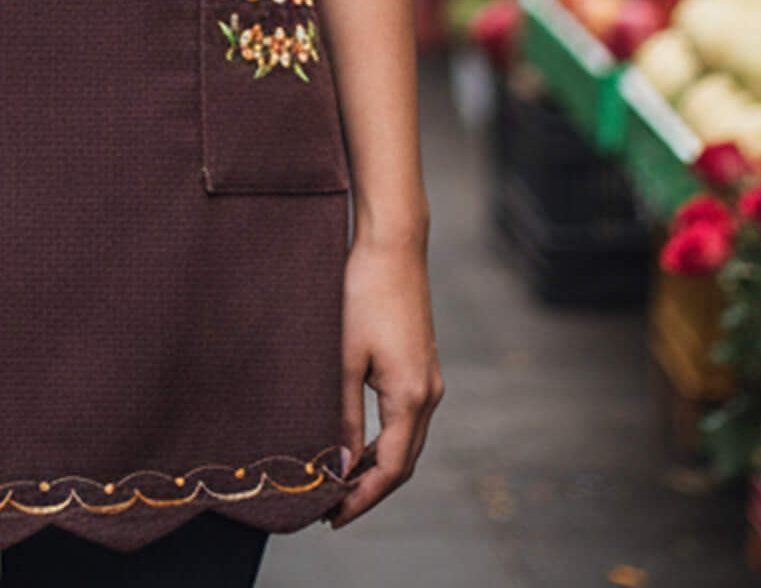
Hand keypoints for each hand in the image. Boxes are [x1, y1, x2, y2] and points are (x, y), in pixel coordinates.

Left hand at [330, 235, 441, 528]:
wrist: (392, 244)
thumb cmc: (362, 293)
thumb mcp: (343, 357)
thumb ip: (341, 416)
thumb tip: (339, 468)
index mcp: (411, 397)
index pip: (391, 470)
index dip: (363, 498)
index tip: (332, 517)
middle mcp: (429, 394)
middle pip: (403, 461)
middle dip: (369, 489)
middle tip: (330, 507)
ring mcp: (429, 379)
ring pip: (406, 441)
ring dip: (376, 465)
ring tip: (339, 481)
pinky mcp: (421, 364)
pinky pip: (406, 418)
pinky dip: (384, 439)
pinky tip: (357, 443)